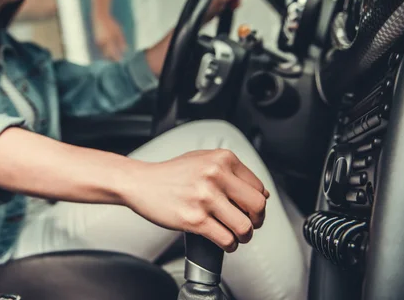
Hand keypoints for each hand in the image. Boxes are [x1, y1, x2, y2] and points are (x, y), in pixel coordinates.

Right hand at [93, 14, 127, 60]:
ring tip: (112, 56)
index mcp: (109, 39)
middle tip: (116, 60)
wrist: (100, 17)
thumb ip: (121, 41)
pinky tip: (108, 49)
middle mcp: (102, 42)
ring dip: (108, 55)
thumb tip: (125, 50)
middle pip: (107, 54)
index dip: (116, 57)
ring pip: (103, 52)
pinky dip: (104, 50)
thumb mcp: (118, 31)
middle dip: (111, 58)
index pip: (113, 52)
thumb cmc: (111, 24)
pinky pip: (101, 48)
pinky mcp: (96, 40)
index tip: (120, 60)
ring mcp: (98, 41)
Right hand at [125, 149, 268, 251]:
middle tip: (247, 225)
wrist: (140, 183)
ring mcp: (205, 198)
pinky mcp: (194, 219)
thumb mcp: (203, 159)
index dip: (258, 204)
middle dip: (256, 221)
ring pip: (244, 227)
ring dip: (243, 237)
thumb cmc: (170, 173)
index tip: (250, 211)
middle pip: (258, 207)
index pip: (259, 187)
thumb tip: (262, 193)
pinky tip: (221, 241)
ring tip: (235, 235)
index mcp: (222, 159)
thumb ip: (231, 170)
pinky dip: (228, 245)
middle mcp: (215, 175)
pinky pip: (226, 239)